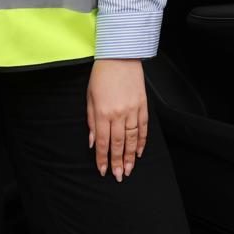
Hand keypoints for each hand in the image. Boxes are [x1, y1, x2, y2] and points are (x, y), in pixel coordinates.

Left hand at [86, 58, 148, 181]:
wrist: (120, 57)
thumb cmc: (101, 75)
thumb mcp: (90, 97)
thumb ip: (91, 120)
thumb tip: (92, 141)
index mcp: (102, 112)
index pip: (102, 141)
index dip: (102, 158)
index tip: (103, 171)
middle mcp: (118, 114)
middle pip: (118, 144)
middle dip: (118, 162)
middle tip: (120, 176)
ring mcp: (132, 110)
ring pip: (132, 139)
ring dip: (131, 156)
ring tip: (130, 169)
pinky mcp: (143, 106)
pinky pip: (143, 128)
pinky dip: (142, 141)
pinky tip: (140, 152)